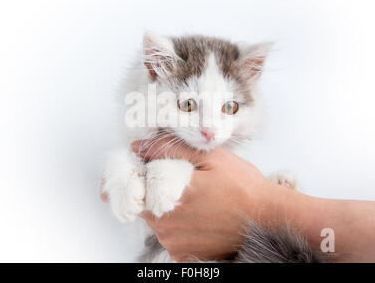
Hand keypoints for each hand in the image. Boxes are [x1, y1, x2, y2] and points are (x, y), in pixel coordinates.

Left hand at [131, 138, 285, 260]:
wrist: (267, 217)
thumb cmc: (241, 185)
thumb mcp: (208, 157)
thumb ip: (168, 150)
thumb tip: (138, 146)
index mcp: (166, 196)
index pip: (135, 185)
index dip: (142, 175)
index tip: (155, 171)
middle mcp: (164, 225)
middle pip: (145, 203)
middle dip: (157, 191)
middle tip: (186, 184)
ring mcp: (174, 243)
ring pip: (158, 220)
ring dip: (169, 209)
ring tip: (197, 200)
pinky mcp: (185, 255)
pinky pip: (172, 237)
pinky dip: (180, 227)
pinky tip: (200, 216)